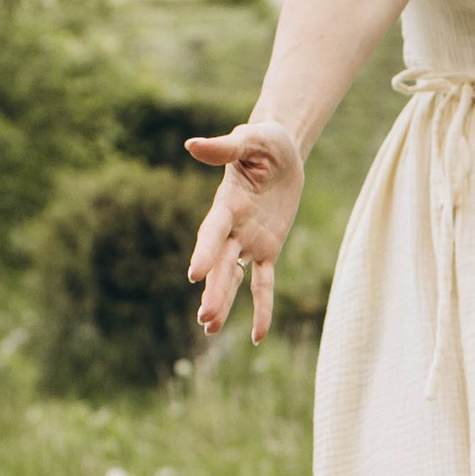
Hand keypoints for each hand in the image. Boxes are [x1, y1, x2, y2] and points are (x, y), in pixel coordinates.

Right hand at [185, 117, 306, 342]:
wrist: (282, 150)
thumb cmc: (265, 141)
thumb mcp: (251, 140)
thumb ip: (224, 148)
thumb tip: (192, 145)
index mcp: (227, 203)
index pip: (213, 231)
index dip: (205, 251)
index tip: (194, 274)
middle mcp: (233, 227)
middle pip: (221, 263)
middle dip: (215, 290)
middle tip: (204, 317)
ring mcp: (249, 241)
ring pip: (234, 276)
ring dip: (224, 301)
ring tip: (209, 328)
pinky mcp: (268, 249)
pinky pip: (263, 282)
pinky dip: (261, 307)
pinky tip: (258, 336)